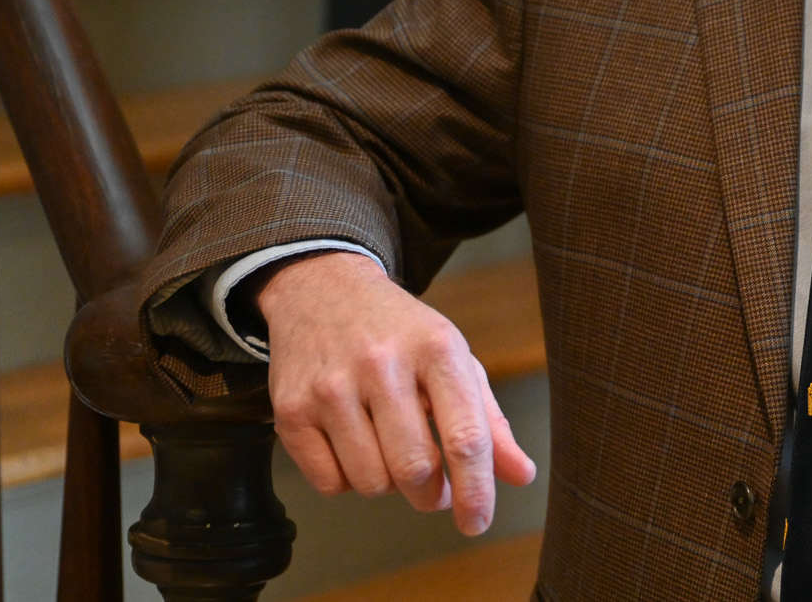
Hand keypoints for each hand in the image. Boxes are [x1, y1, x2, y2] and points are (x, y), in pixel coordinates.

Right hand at [258, 250, 536, 533]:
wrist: (323, 289)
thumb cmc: (402, 333)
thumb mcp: (455, 360)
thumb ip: (490, 421)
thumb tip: (520, 475)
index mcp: (437, 348)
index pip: (465, 436)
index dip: (476, 489)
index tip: (477, 522)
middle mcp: (382, 364)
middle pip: (415, 469)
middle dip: (430, 494)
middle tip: (433, 486)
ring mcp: (331, 386)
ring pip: (372, 483)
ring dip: (388, 484)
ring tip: (388, 447)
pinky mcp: (290, 409)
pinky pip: (329, 484)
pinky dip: (348, 480)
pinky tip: (353, 443)